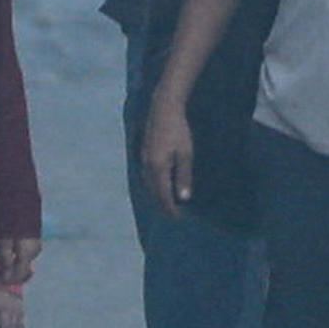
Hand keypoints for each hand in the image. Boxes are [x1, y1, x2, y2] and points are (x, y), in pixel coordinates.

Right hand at [139, 89, 199, 210]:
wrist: (163, 109)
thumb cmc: (178, 130)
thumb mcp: (185, 154)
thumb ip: (183, 176)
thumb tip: (183, 198)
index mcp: (157, 168)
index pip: (162, 195)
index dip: (169, 208)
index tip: (178, 218)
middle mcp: (147, 166)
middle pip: (153, 192)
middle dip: (162, 205)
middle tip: (173, 214)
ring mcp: (143, 159)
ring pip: (148, 185)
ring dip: (157, 196)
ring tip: (167, 203)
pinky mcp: (143, 153)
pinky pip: (146, 176)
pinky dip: (153, 185)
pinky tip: (160, 185)